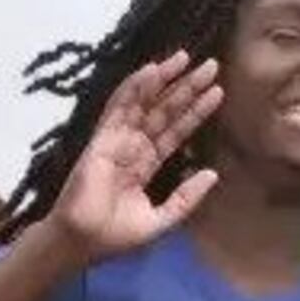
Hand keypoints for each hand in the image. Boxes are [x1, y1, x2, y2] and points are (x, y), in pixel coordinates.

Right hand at [45, 53, 221, 256]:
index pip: (175, 132)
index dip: (195, 112)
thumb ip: (186, 197)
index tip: (217, 92)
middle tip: (211, 65)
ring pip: (145, 103)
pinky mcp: (101, 139)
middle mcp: (133, 146)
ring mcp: (117, 140)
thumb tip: (212, 173)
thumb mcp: (161, 219)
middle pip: (164, 111)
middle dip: (187, 88)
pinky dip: (133, 89)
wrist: (82, 242)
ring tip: (186, 58)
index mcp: (146, 164)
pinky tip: (151, 70)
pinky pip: (119, 108)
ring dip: (164, 80)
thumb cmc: (115, 236)